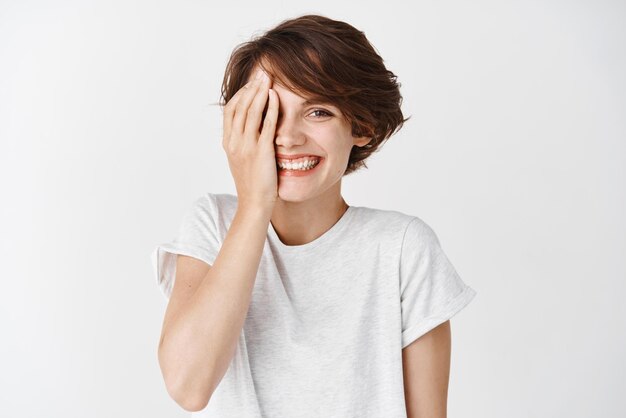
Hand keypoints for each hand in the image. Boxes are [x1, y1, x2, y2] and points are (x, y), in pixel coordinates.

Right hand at [222, 69, 279, 211]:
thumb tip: (250, 129)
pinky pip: (266, 124)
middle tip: (261, 73)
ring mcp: (246, 146)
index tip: (251, 83)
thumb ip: (244, 143)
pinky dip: (270, 108)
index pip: (230, 110)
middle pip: (239, 106)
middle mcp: (234, 142)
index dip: (241, 94)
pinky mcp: (261, 151)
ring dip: (259, 92)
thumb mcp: (242, 160)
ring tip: (268, 78)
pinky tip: (275, 97)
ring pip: (250, 111)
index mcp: (228, 143)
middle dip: (250, 87)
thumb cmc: (252, 184)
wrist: (254, 203)